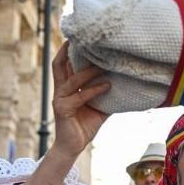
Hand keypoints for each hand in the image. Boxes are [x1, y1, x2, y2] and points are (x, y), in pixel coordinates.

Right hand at [51, 42, 111, 157]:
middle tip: (81, 38)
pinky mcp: (62, 109)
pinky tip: (107, 86)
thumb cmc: (84, 126)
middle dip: (67, 51)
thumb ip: (105, 95)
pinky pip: (80, 96)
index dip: (67, 50)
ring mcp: (60, 99)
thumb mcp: (99, 108)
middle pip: (59, 65)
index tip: (78, 37)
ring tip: (104, 64)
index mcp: (66, 87)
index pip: (63, 64)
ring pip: (72, 79)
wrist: (73, 147)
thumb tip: (124, 85)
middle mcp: (60, 90)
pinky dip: (94, 90)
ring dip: (88, 71)